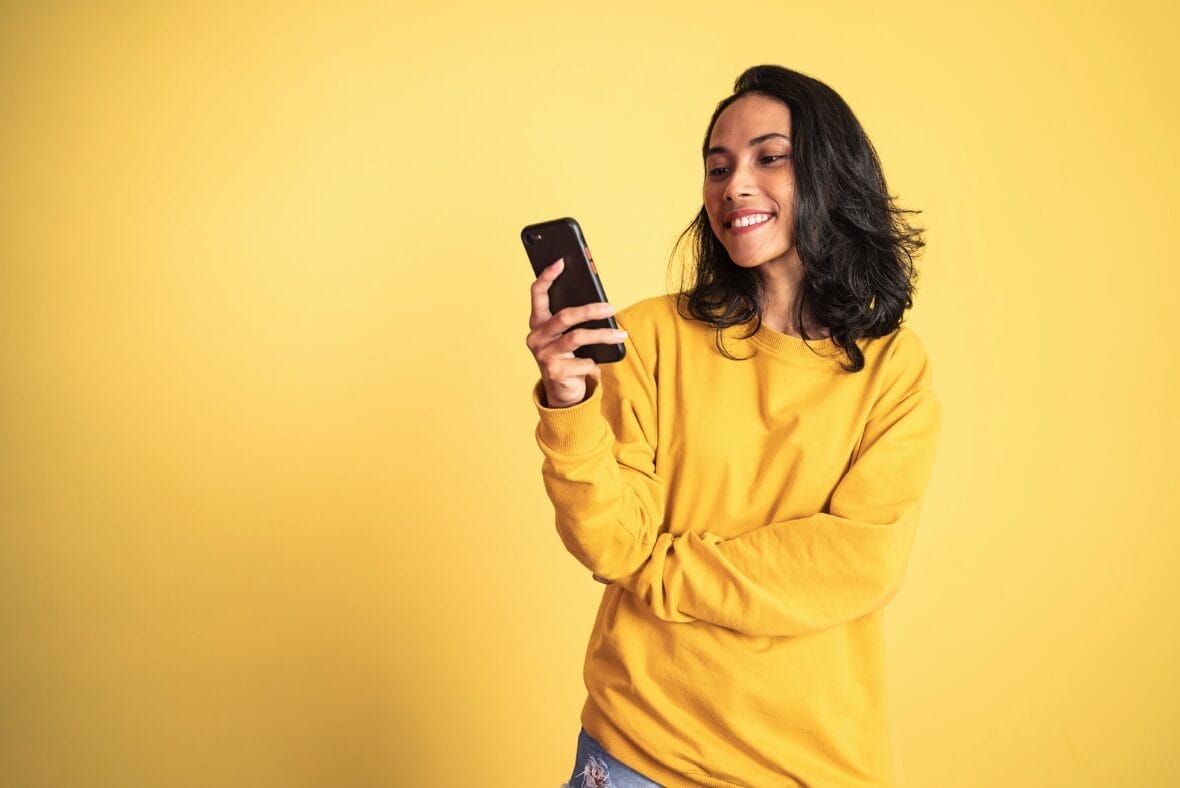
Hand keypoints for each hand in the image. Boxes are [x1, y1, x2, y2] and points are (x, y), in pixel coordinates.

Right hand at [526, 258, 627, 407]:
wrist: (563, 393)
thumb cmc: (569, 356)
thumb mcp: (569, 335)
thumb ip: (574, 320)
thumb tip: (600, 303)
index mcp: (537, 323)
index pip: (537, 294)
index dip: (547, 276)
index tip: (561, 261)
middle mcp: (536, 337)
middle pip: (565, 316)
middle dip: (590, 310)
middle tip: (610, 307)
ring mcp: (543, 355)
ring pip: (577, 337)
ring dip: (603, 335)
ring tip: (621, 334)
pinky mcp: (554, 372)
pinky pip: (584, 361)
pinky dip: (595, 364)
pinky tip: (599, 367)